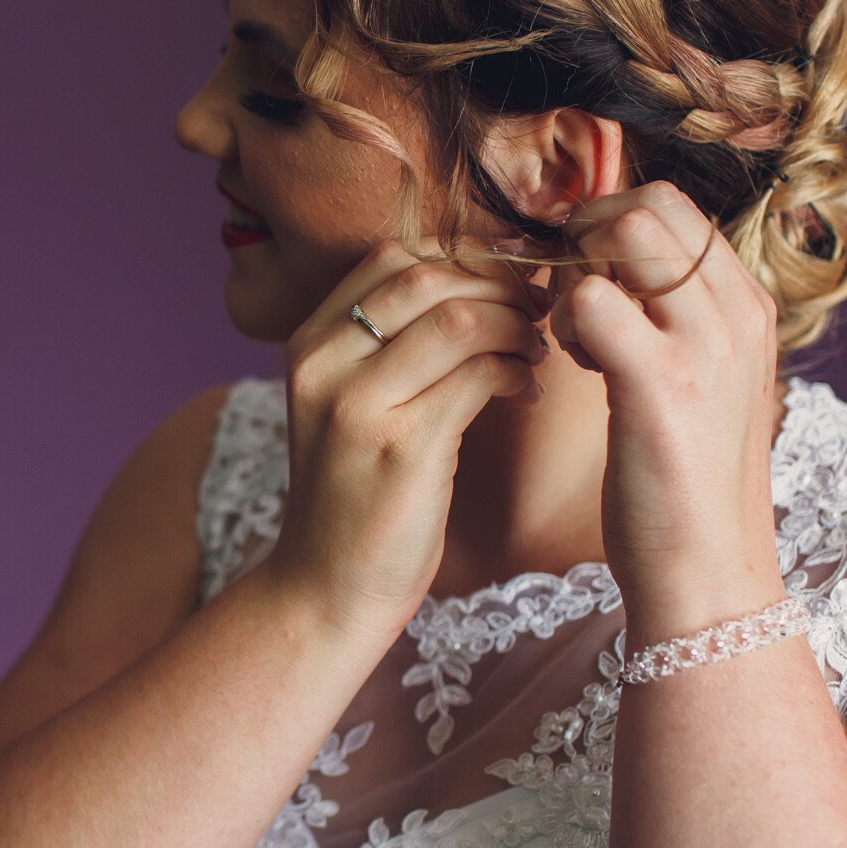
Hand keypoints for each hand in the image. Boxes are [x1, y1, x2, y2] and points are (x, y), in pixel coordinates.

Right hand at [261, 239, 548, 641]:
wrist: (325, 591)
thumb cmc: (354, 496)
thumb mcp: (349, 404)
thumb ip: (389, 344)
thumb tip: (475, 279)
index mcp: (307, 341)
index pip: (393, 256)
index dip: (465, 257)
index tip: (510, 279)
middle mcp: (322, 362)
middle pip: (430, 276)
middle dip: (500, 284)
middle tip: (539, 310)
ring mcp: (356, 404)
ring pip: (460, 319)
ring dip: (517, 326)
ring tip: (537, 350)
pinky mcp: (400, 448)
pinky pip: (479, 376)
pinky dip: (517, 372)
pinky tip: (526, 392)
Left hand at [546, 182, 786, 633]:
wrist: (706, 573)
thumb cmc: (683, 482)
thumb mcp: (696, 381)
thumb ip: (669, 320)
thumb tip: (608, 268)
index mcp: (748, 308)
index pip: (676, 207)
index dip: (612, 224)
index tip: (585, 278)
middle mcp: (736, 314)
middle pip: (652, 204)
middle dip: (588, 235)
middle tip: (569, 299)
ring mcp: (705, 346)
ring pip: (626, 234)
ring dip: (576, 272)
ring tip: (575, 335)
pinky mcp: (662, 384)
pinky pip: (593, 301)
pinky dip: (564, 319)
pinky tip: (574, 365)